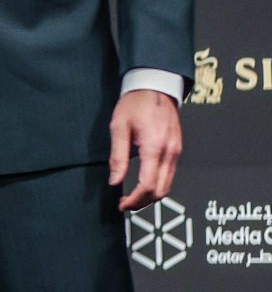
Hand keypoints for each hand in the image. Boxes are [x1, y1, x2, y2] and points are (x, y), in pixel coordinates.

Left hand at [109, 89, 182, 211]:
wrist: (155, 87)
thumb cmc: (134, 104)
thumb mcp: (119, 128)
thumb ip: (118, 157)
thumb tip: (114, 181)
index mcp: (155, 147)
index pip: (148, 185)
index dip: (134, 200)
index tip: (121, 204)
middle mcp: (170, 152)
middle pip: (162, 190)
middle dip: (143, 202)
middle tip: (125, 204)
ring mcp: (177, 151)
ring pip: (168, 184)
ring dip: (151, 195)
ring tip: (132, 197)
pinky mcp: (177, 149)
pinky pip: (170, 174)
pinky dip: (158, 184)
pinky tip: (143, 183)